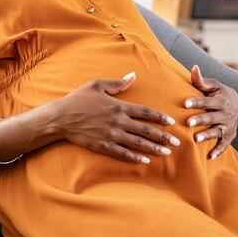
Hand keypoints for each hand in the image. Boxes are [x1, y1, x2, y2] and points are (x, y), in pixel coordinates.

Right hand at [55, 73, 179, 163]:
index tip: (171, 122)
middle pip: (145, 130)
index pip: (145, 112)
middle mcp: (118, 122)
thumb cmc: (78, 99)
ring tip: (166, 153)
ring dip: (153, 148)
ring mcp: (111, 135)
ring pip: (137, 143)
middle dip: (162, 136)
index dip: (159, 117)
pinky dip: (134, 157)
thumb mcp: (97, 85)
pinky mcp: (103, 146)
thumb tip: (133, 75)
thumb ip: (117, 83)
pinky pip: (122, 153)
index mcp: (119, 106)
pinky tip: (145, 161)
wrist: (60, 118)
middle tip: (177, 143)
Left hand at [184, 65, 237, 159]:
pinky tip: (209, 157)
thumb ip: (201, 80)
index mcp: (221, 100)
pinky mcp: (230, 136)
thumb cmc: (217, 93)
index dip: (197, 102)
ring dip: (207, 135)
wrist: (236, 103)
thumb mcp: (212, 85)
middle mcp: (226, 114)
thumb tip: (193, 67)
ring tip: (196, 139)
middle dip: (201, 120)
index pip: (207, 101)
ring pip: (218, 131)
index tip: (185, 103)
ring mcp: (228, 126)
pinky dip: (218, 151)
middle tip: (188, 123)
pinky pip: (224, 144)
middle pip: (212, 117)